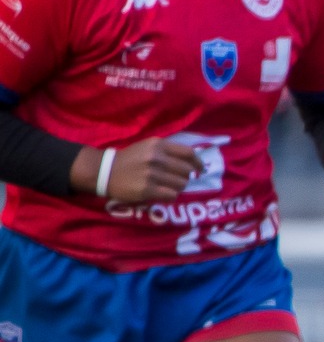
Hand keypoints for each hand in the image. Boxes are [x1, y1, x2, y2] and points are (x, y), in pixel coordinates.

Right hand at [75, 137, 201, 201]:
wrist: (105, 171)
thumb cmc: (130, 159)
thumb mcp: (148, 147)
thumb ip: (169, 152)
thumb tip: (194, 162)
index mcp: (158, 145)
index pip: (189, 154)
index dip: (198, 163)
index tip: (200, 169)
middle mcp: (156, 158)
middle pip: (187, 171)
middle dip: (185, 177)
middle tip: (175, 180)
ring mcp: (152, 174)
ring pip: (181, 185)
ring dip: (177, 187)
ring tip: (166, 186)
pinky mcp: (147, 189)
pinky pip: (171, 196)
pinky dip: (169, 196)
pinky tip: (160, 193)